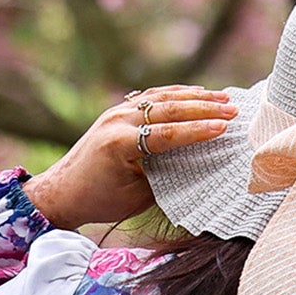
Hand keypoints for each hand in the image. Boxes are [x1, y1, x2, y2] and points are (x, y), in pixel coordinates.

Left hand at [24, 85, 236, 228]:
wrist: (61, 191)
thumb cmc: (100, 201)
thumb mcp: (137, 196)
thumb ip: (167, 177)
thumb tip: (200, 165)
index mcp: (119, 143)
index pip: (167, 133)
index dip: (198, 130)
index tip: (225, 128)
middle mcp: (117, 120)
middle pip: (168, 109)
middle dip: (204, 108)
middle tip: (234, 110)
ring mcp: (116, 111)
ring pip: (162, 97)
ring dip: (195, 96)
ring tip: (224, 98)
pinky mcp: (118, 110)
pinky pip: (152, 97)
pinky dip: (178, 94)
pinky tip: (198, 94)